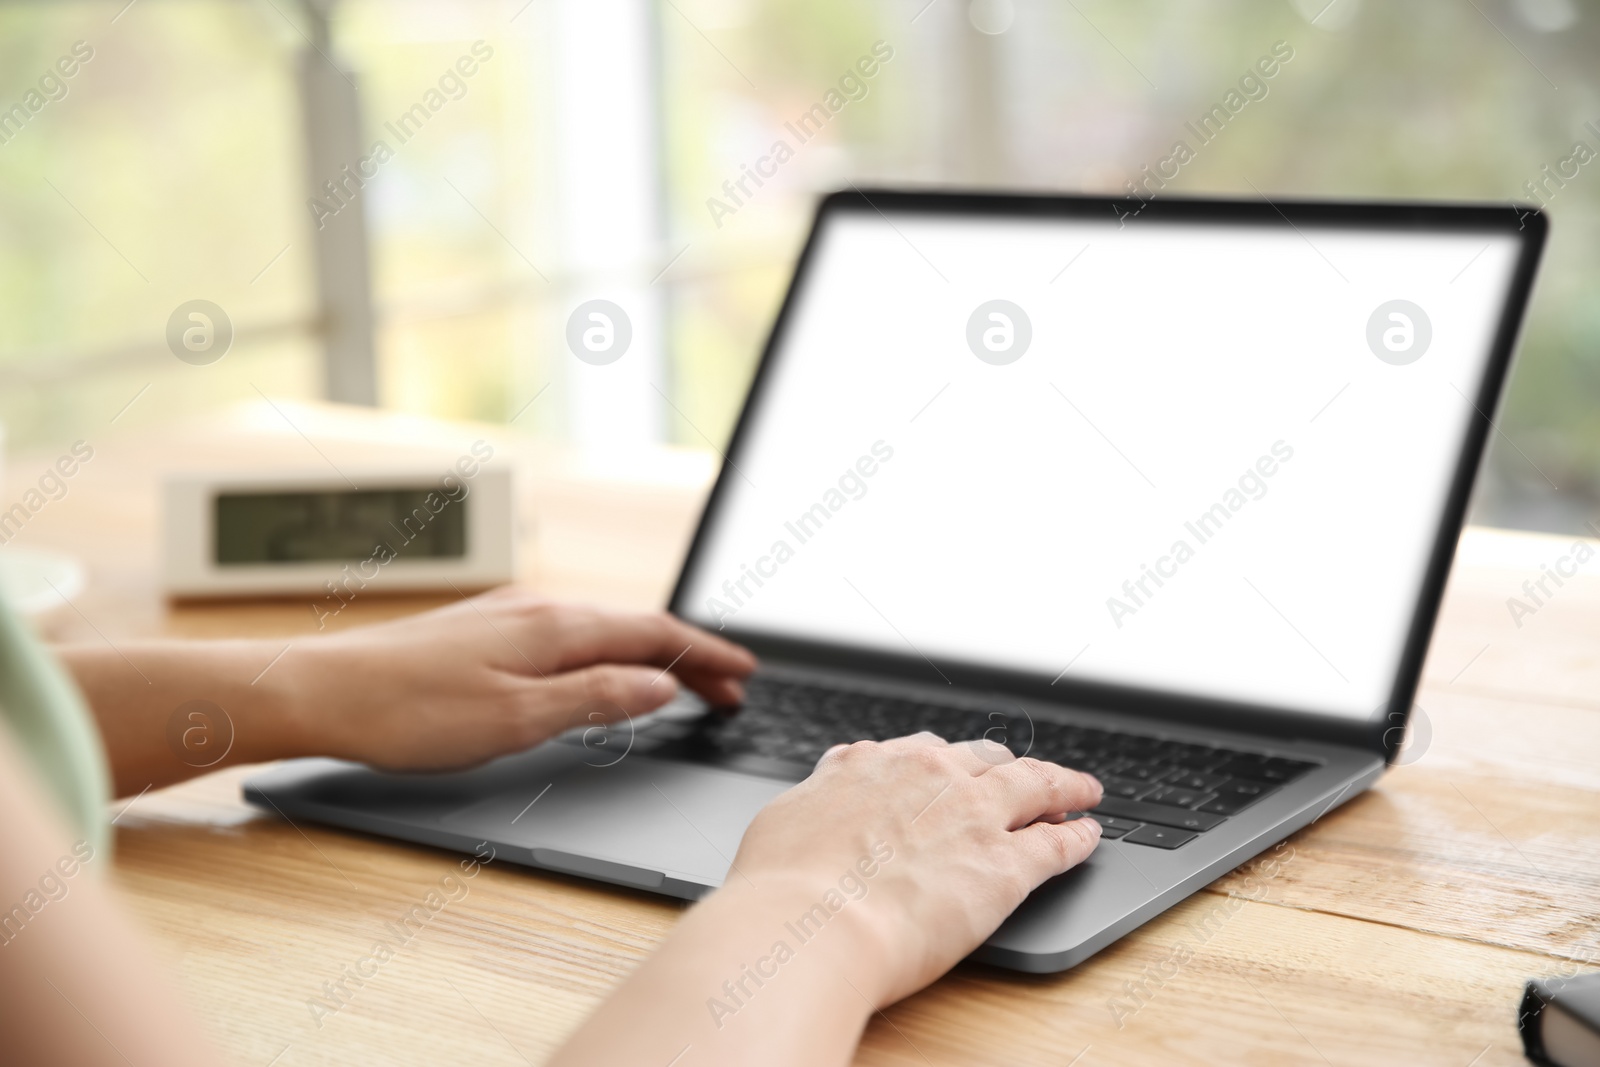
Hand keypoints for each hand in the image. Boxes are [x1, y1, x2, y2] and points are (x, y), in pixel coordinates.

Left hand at [287, 586, 755, 770]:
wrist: (320, 691)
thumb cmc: (409, 711)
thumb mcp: (517, 718)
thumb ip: (595, 697)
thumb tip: (659, 684)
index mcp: (556, 627)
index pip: (655, 635)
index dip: (705, 657)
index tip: (744, 677)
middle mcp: (538, 609)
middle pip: (635, 627)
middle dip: (689, 656)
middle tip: (729, 690)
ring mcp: (510, 615)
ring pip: (602, 627)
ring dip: (651, 653)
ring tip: (682, 680)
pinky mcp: (485, 629)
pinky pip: (570, 632)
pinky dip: (609, 649)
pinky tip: (602, 668)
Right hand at [548, 734, 1102, 1066]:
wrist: (809, 926)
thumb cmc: (783, 884)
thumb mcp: (785, 818)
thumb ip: (818, 798)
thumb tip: (822, 791)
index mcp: (874, 764)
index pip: (926, 751)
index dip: (949, 761)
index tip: (958, 766)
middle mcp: (930, 776)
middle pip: (988, 758)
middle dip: (1009, 765)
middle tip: (1026, 774)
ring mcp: (974, 817)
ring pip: (1036, 786)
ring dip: (1063, 786)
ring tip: (1082, 791)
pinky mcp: (1006, 866)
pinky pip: (1057, 844)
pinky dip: (1078, 838)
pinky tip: (1089, 837)